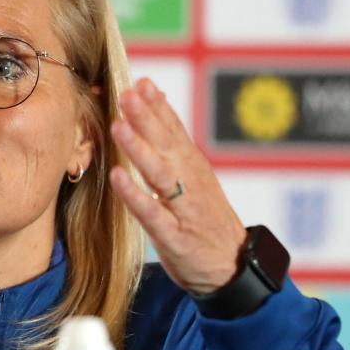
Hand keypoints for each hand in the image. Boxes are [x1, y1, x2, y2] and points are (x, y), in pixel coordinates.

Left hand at [109, 77, 247, 294]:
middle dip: (146, 118)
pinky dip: (135, 195)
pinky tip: (117, 179)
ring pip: (159, 174)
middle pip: (166, 145)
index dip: (158, 106)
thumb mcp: (193, 177)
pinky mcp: (174, 236)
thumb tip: (157, 101)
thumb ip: (174, 143)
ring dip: (139, 149)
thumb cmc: (204, 219)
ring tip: (118, 127)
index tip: (141, 82)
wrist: (232, 268)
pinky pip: (152, 213)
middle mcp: (190, 182)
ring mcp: (183, 209)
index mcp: (192, 167)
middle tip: (126, 94)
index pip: (174, 130)